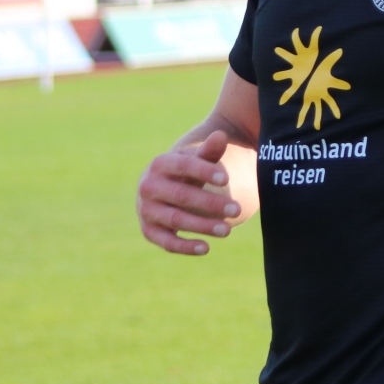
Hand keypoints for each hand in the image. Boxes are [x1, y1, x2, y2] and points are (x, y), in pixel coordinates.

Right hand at [137, 131, 240, 254]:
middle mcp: (148, 186)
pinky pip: (166, 241)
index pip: (183, 166)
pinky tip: (206, 248)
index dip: (204, 171)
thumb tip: (221, 135)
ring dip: (202, 226)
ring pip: (175, 219)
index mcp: (160, 164)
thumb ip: (209, 151)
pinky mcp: (149, 230)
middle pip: (181, 195)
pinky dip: (185, 246)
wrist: (165, 187)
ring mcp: (146, 210)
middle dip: (210, 203)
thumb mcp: (197, 160)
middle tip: (237, 209)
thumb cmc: (187, 171)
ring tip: (228, 230)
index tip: (227, 179)